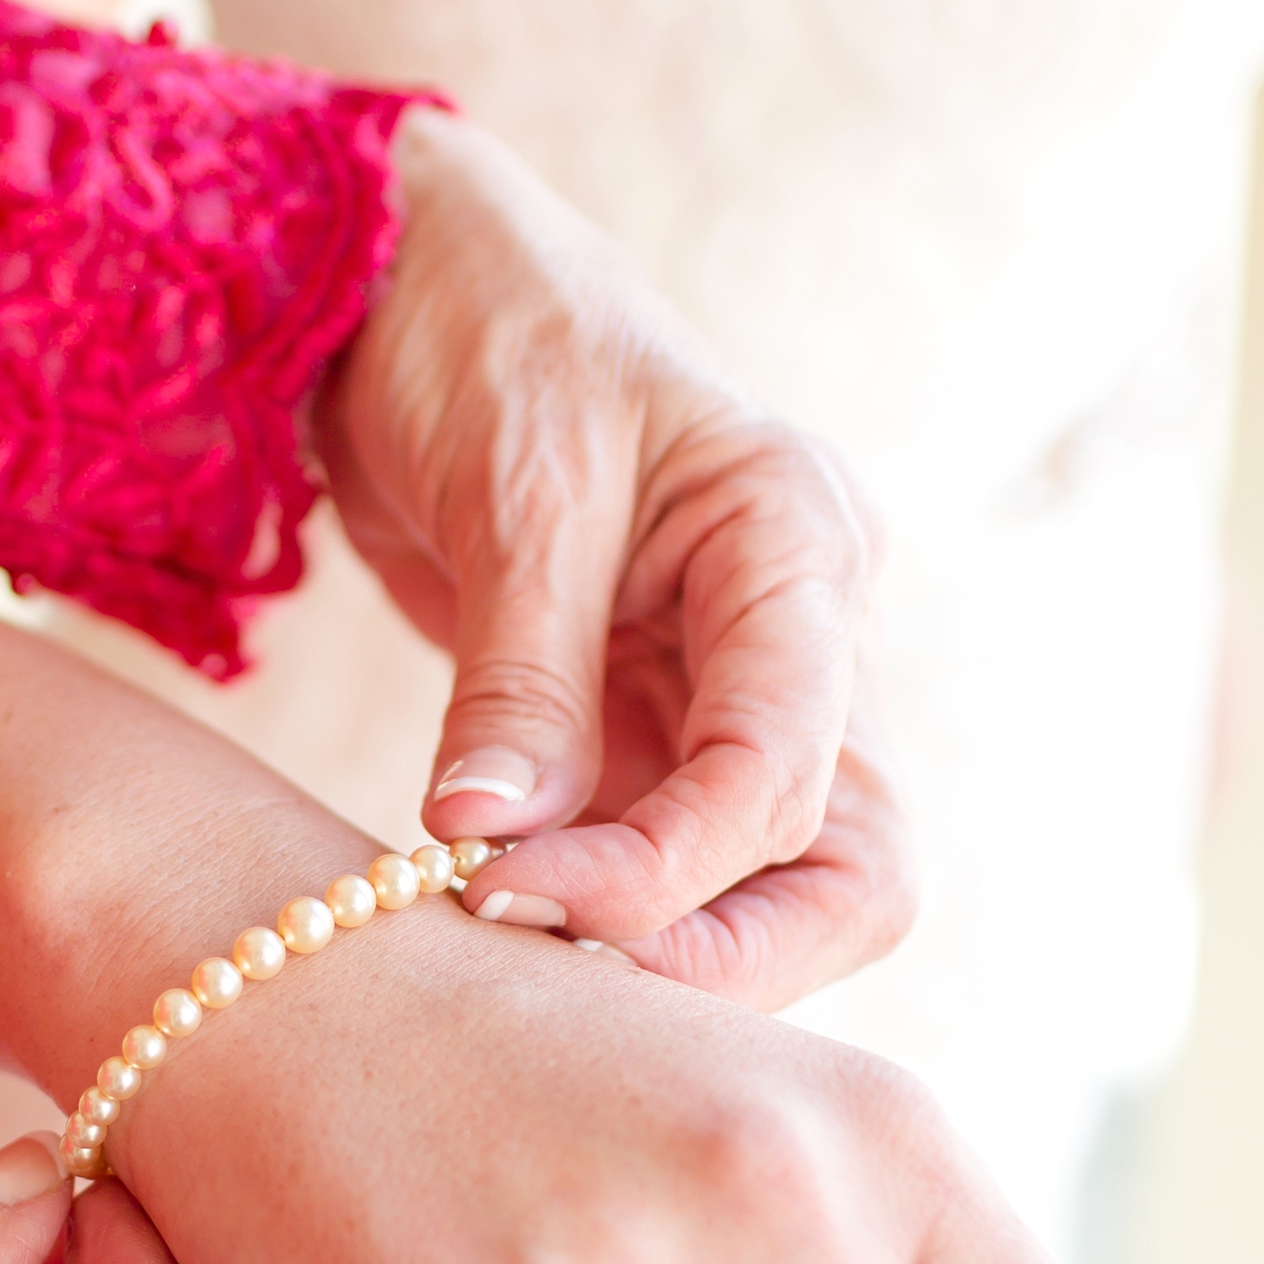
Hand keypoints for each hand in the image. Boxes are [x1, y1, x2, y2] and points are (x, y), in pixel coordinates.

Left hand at [319, 107, 914, 1009]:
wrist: (413, 291)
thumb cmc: (486, 333)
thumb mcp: (510, 487)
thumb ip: (519, 674)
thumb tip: (491, 842)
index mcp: (800, 545)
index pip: (790, 775)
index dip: (662, 870)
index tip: (506, 890)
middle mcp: (801, 637)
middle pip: (849, 872)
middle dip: (718, 954)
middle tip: (551, 972)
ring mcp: (735, 695)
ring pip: (772, 889)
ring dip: (655, 947)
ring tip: (504, 941)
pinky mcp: (653, 733)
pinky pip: (664, 865)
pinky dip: (595, 913)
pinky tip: (493, 916)